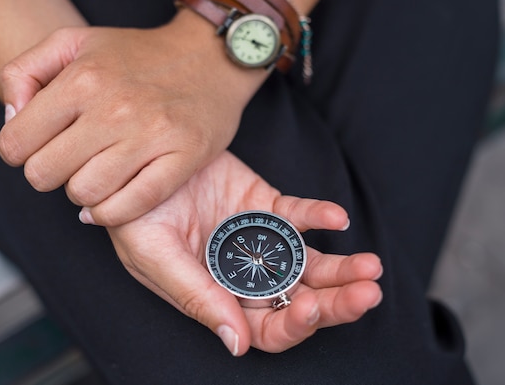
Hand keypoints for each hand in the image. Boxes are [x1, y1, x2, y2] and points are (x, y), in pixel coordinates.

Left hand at [0, 9, 268, 225]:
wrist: (210, 57)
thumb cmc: (140, 54)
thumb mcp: (74, 41)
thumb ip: (25, 72)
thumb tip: (11, 118)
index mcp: (82, 79)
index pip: (16, 142)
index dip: (20, 152)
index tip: (40, 147)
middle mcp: (115, 108)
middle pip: (46, 175)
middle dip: (49, 175)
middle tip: (69, 162)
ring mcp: (152, 135)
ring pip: (86, 194)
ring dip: (82, 194)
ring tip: (94, 177)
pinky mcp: (183, 157)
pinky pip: (133, 204)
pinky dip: (111, 213)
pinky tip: (108, 204)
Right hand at [107, 151, 382, 355]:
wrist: (140, 160)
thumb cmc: (135, 215)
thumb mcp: (156, 257)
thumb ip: (198, 298)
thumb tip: (236, 344)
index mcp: (220, 297)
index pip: (267, 329)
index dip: (293, 326)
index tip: (308, 309)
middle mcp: (246, 275)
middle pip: (300, 299)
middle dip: (336, 302)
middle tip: (367, 292)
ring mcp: (260, 240)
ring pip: (311, 262)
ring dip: (342, 266)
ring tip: (370, 265)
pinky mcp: (267, 204)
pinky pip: (300, 214)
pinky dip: (320, 216)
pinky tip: (336, 219)